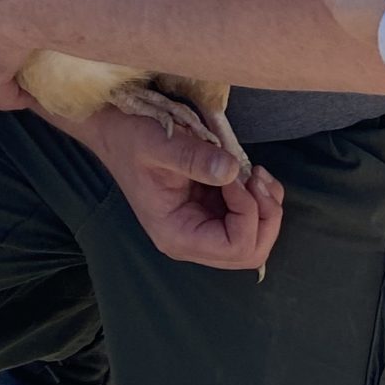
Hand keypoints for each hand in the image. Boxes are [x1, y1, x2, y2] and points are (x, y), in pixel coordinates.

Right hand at [67, 104, 284, 267]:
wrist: (117, 132)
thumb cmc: (131, 139)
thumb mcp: (158, 143)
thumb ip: (193, 157)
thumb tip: (230, 170)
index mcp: (177, 234)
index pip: (234, 248)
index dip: (248, 213)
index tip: (236, 176)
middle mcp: (192, 239)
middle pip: (251, 252)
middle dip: (266, 216)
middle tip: (256, 177)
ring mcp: (204, 227)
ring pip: (257, 237)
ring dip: (267, 206)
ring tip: (256, 173)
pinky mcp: (212, 211)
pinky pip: (251, 218)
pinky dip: (262, 197)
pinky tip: (251, 173)